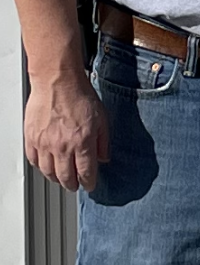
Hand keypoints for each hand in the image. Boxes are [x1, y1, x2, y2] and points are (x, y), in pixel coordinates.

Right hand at [24, 71, 108, 191]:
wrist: (57, 80)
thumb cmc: (79, 94)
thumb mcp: (101, 117)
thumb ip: (103, 141)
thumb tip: (103, 158)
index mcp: (82, 142)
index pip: (86, 173)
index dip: (89, 182)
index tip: (89, 184)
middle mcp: (62, 147)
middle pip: (66, 178)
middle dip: (72, 185)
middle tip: (74, 185)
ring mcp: (45, 144)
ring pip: (48, 173)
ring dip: (56, 178)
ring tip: (60, 177)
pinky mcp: (32, 138)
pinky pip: (34, 160)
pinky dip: (40, 166)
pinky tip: (46, 164)